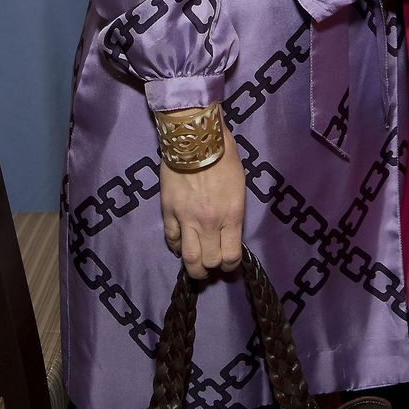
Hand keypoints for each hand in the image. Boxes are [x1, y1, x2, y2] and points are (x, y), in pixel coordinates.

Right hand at [160, 123, 245, 278]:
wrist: (195, 139)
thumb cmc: (224, 156)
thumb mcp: (239, 184)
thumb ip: (233, 211)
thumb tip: (229, 229)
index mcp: (232, 216)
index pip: (232, 256)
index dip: (231, 266)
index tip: (230, 264)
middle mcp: (210, 223)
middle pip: (210, 262)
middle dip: (212, 269)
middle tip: (212, 265)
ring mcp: (187, 220)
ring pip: (189, 258)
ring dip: (193, 267)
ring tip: (196, 266)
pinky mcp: (169, 212)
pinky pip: (171, 240)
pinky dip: (176, 246)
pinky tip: (181, 244)